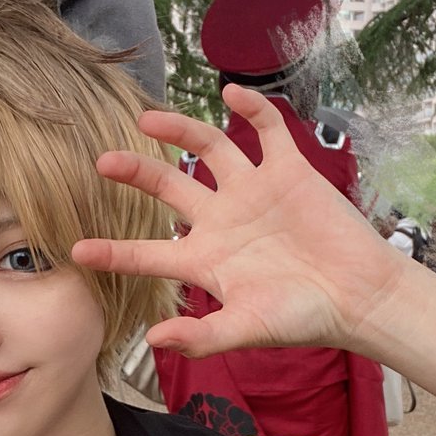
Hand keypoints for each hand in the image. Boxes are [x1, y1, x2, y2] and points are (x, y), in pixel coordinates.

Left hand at [73, 85, 406, 358]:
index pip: (148, 254)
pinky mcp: (288, 173)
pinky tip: (230, 94)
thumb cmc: (304, 318)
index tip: (76, 250)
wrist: (360, 296)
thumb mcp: (247, 329)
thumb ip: (202, 337)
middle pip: (169, 187)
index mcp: (205, 260)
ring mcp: (253, 193)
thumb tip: (153, 341)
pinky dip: (251, 110)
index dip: (113, 252)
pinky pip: (266, 132)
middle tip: (103, 161)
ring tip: (149, 117)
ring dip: (179, 130)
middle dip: (136, 173)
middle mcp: (222, 221)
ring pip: (208, 149)